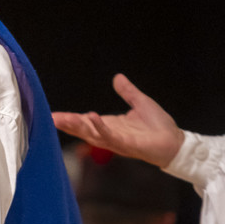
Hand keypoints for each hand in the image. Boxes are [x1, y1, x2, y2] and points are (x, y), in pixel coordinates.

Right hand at [53, 74, 184, 168]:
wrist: (176, 142)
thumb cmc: (159, 126)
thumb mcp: (140, 103)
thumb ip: (128, 92)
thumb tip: (117, 77)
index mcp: (110, 125)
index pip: (85, 122)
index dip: (69, 119)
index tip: (51, 114)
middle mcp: (110, 135)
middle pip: (83, 130)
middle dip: (66, 124)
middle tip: (48, 118)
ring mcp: (117, 141)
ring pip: (92, 134)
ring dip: (77, 126)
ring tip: (62, 118)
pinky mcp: (128, 145)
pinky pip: (111, 137)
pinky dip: (100, 127)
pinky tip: (91, 116)